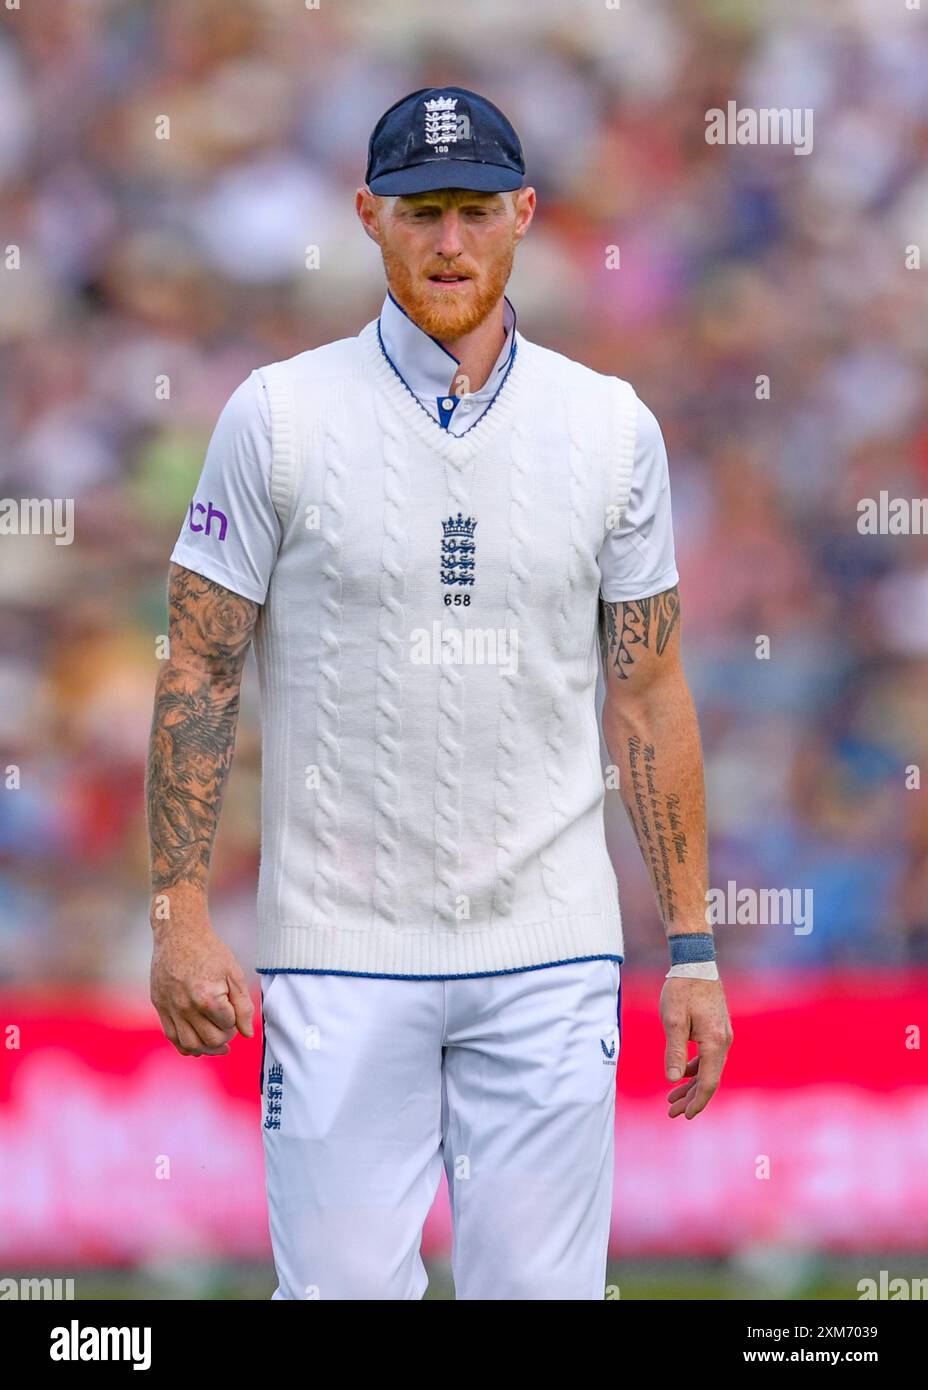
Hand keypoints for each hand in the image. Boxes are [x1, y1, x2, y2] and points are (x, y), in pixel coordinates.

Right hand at [150, 893, 254, 1056]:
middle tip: (229, 1027)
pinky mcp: (160, 1007)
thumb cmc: (210, 951)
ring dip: (207, 1049)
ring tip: (218, 1044)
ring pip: (190, 1045)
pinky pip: (172, 1037)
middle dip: (224, 1037)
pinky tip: (198, 1044)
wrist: (179, 934)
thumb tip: (247, 1034)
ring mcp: (170, 1008)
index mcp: (207, 997)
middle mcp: (186, 1007)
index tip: (235, 1011)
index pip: (228, 1025)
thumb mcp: (234, 974)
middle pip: (210, 1039)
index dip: (235, 1021)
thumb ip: (243, 1006)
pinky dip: (186, 1046)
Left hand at [660, 975, 732, 1118]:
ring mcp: (723, 1035)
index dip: (697, 1101)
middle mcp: (724, 1041)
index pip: (708, 1081)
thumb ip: (675, 1051)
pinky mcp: (718, 1029)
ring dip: (692, 1084)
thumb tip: (673, 1079)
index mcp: (715, 1042)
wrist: (696, 962)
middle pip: (710, 1078)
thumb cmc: (682, 989)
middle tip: (671, 1113)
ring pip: (709, 1068)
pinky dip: (696, 1069)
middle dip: (691, 1098)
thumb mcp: (672, 1020)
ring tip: (672, 1099)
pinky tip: (682, 1075)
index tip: (683, 1116)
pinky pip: (709, 1056)